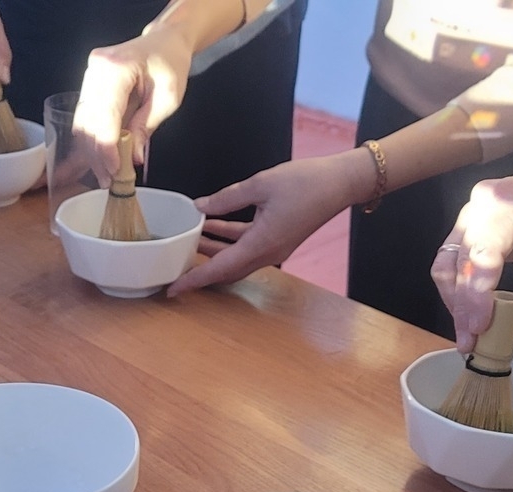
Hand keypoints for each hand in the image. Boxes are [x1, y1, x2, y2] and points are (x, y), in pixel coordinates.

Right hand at [73, 26, 193, 181]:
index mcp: (117, 68)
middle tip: (108, 181)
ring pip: (83, 121)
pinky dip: (93, 138)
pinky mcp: (88, 84)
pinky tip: (100, 157)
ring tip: (104, 174)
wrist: (163, 41)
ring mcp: (89, 75)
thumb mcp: (167, 98)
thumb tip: (131, 157)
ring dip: (92, 150)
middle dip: (97, 155)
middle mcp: (96, 69)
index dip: (106, 147)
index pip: (105, 115)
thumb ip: (146, 127)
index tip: (113, 171)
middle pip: (89, 121)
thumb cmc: (170, 63)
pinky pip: (85, 116)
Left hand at [167, 150, 372, 295]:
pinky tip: (211, 226)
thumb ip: (227, 198)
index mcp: (262, 243)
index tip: (174, 289)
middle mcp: (267, 252)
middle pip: (226, 270)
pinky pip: (246, 245)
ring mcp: (274, 247)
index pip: (220, 268)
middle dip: (199, 269)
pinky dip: (228, 239)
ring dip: (212, 251)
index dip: (194, 279)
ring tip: (187, 240)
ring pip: (235, 258)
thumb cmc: (306, 182)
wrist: (339, 183)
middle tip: (174, 267)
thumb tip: (200, 207)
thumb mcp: (260, 184)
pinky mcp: (277, 238)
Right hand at [434, 139, 512, 350]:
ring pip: (446, 265)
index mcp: (506, 203)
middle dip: (462, 307)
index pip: (481, 256)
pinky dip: (457, 289)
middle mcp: (478, 205)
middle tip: (469, 343)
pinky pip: (451, 261)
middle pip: (458, 264)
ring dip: (453, 302)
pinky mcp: (465, 225)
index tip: (479, 329)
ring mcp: (467, 213)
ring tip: (466, 334)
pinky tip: (467, 313)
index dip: (477, 297)